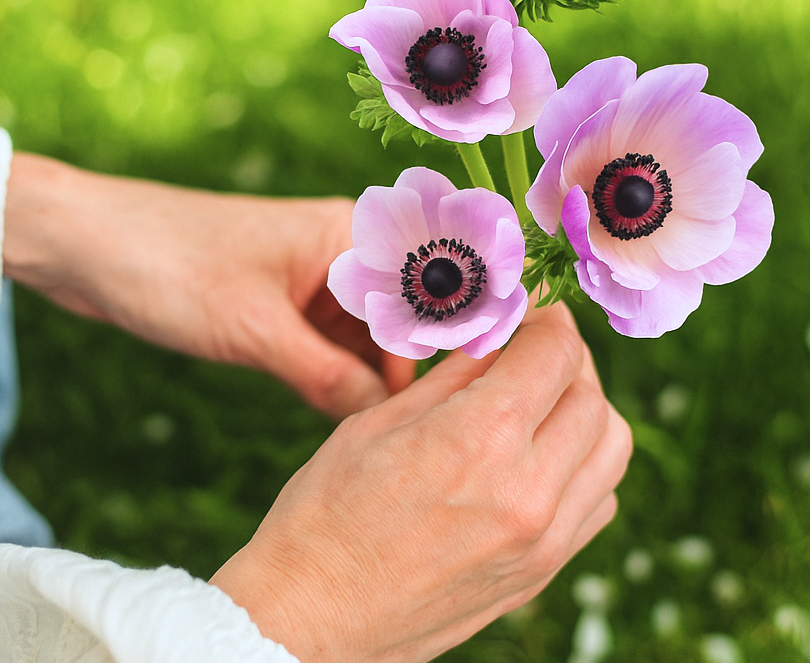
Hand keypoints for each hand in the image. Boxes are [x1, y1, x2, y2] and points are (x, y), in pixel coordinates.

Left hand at [2, 153, 414, 418]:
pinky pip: (325, 348)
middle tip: (405, 437)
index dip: (440, 350)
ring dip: (367, 381)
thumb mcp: (254, 331)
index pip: (424, 295)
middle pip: (398, 322)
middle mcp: (338, 254)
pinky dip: (333, 379)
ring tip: (376, 436)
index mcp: (349, 235)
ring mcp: (308, 282)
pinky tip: (337, 415)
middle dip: (402, 373)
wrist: (84, 245)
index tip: (444, 410)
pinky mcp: (277, 307)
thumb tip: (386, 420)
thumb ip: (328, 376)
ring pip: (361, 341)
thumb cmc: (168, 265)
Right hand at [209, 304, 631, 662]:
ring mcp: (543, 542)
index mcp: (478, 441)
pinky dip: (584, 463)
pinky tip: (539, 456)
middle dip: (566, 359)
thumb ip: (453, 378)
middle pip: (592, 396)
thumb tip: (495, 335)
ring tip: (539, 402)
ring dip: (585, 410)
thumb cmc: (324, 513)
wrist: (313, 615)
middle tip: (530, 349)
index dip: (545, 317)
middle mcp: (528, 492)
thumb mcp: (377, 423)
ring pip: (612, 449)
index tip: (528, 309)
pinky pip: (598, 501)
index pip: (554, 353)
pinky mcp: (542, 574)